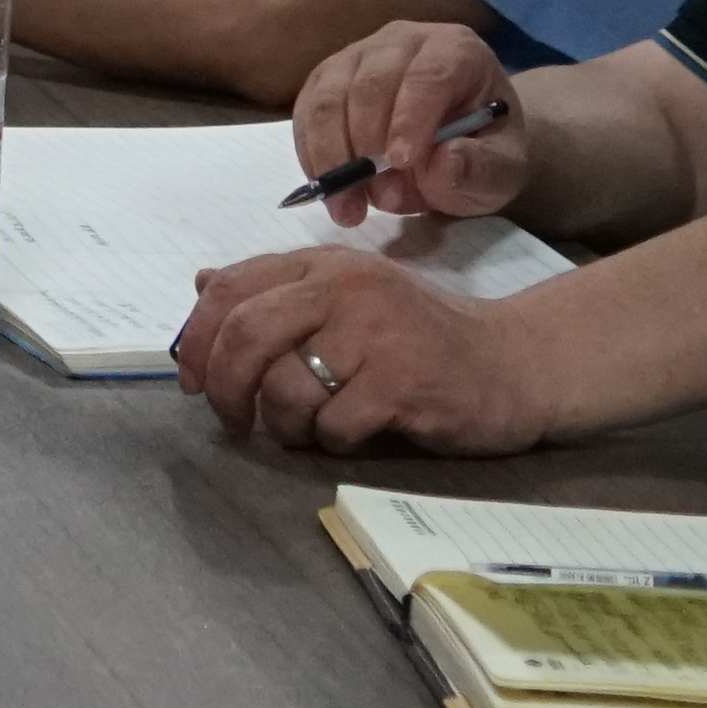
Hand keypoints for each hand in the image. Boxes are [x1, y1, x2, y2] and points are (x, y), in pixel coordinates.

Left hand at [167, 241, 560, 454]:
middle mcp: (346, 289)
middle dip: (224, 388)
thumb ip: (277, 293)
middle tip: (232, 421)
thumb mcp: (347, 299)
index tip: (192, 381)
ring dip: (282, 425)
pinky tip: (354, 435)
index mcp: (324, 265)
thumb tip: (201, 283)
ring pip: (284, 388)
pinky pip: (333, 425)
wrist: (514, 363)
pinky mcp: (404, 382)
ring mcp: (377, 333)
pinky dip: (331, 442)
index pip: (231, 289)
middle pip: (246, 335)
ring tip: (307, 430)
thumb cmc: (419, 337)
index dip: (197, 339)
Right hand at [285, 18, 532, 234]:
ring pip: (329, 97)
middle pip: (369, 83)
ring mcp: (358, 55)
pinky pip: (307, 112)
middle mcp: (403, 41)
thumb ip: (482, 169)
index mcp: (457, 50)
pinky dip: (311, 153)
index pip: (428, 75)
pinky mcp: (327, 78)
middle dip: (364, 146)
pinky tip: (328, 188)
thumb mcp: (503, 170)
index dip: (410, 118)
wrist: (462, 143)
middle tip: (372, 201)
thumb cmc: (483, 151)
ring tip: (347, 207)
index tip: (401, 163)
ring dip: (331, 156)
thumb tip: (443, 162)